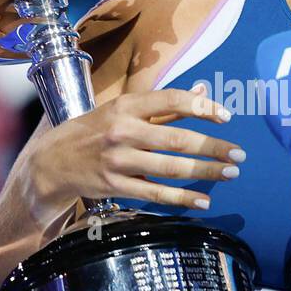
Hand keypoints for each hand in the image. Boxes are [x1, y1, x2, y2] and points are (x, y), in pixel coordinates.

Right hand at [21, 86, 245, 232]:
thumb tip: (204, 90)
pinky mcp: (115, 186)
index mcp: (125, 105)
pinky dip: (182, 198)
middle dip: (213, 146)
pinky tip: (204, 200)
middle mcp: (122, 131)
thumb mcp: (122, 110)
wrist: (51, 162)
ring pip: (171, 168)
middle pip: (177, 138)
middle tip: (239, 154)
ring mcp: (118, 161)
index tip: (225, 116)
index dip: (201, 106)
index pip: (170, 100)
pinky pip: (156, 193)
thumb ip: (164, 105)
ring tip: (230, 173)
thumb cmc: (94, 131)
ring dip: (205, 172)